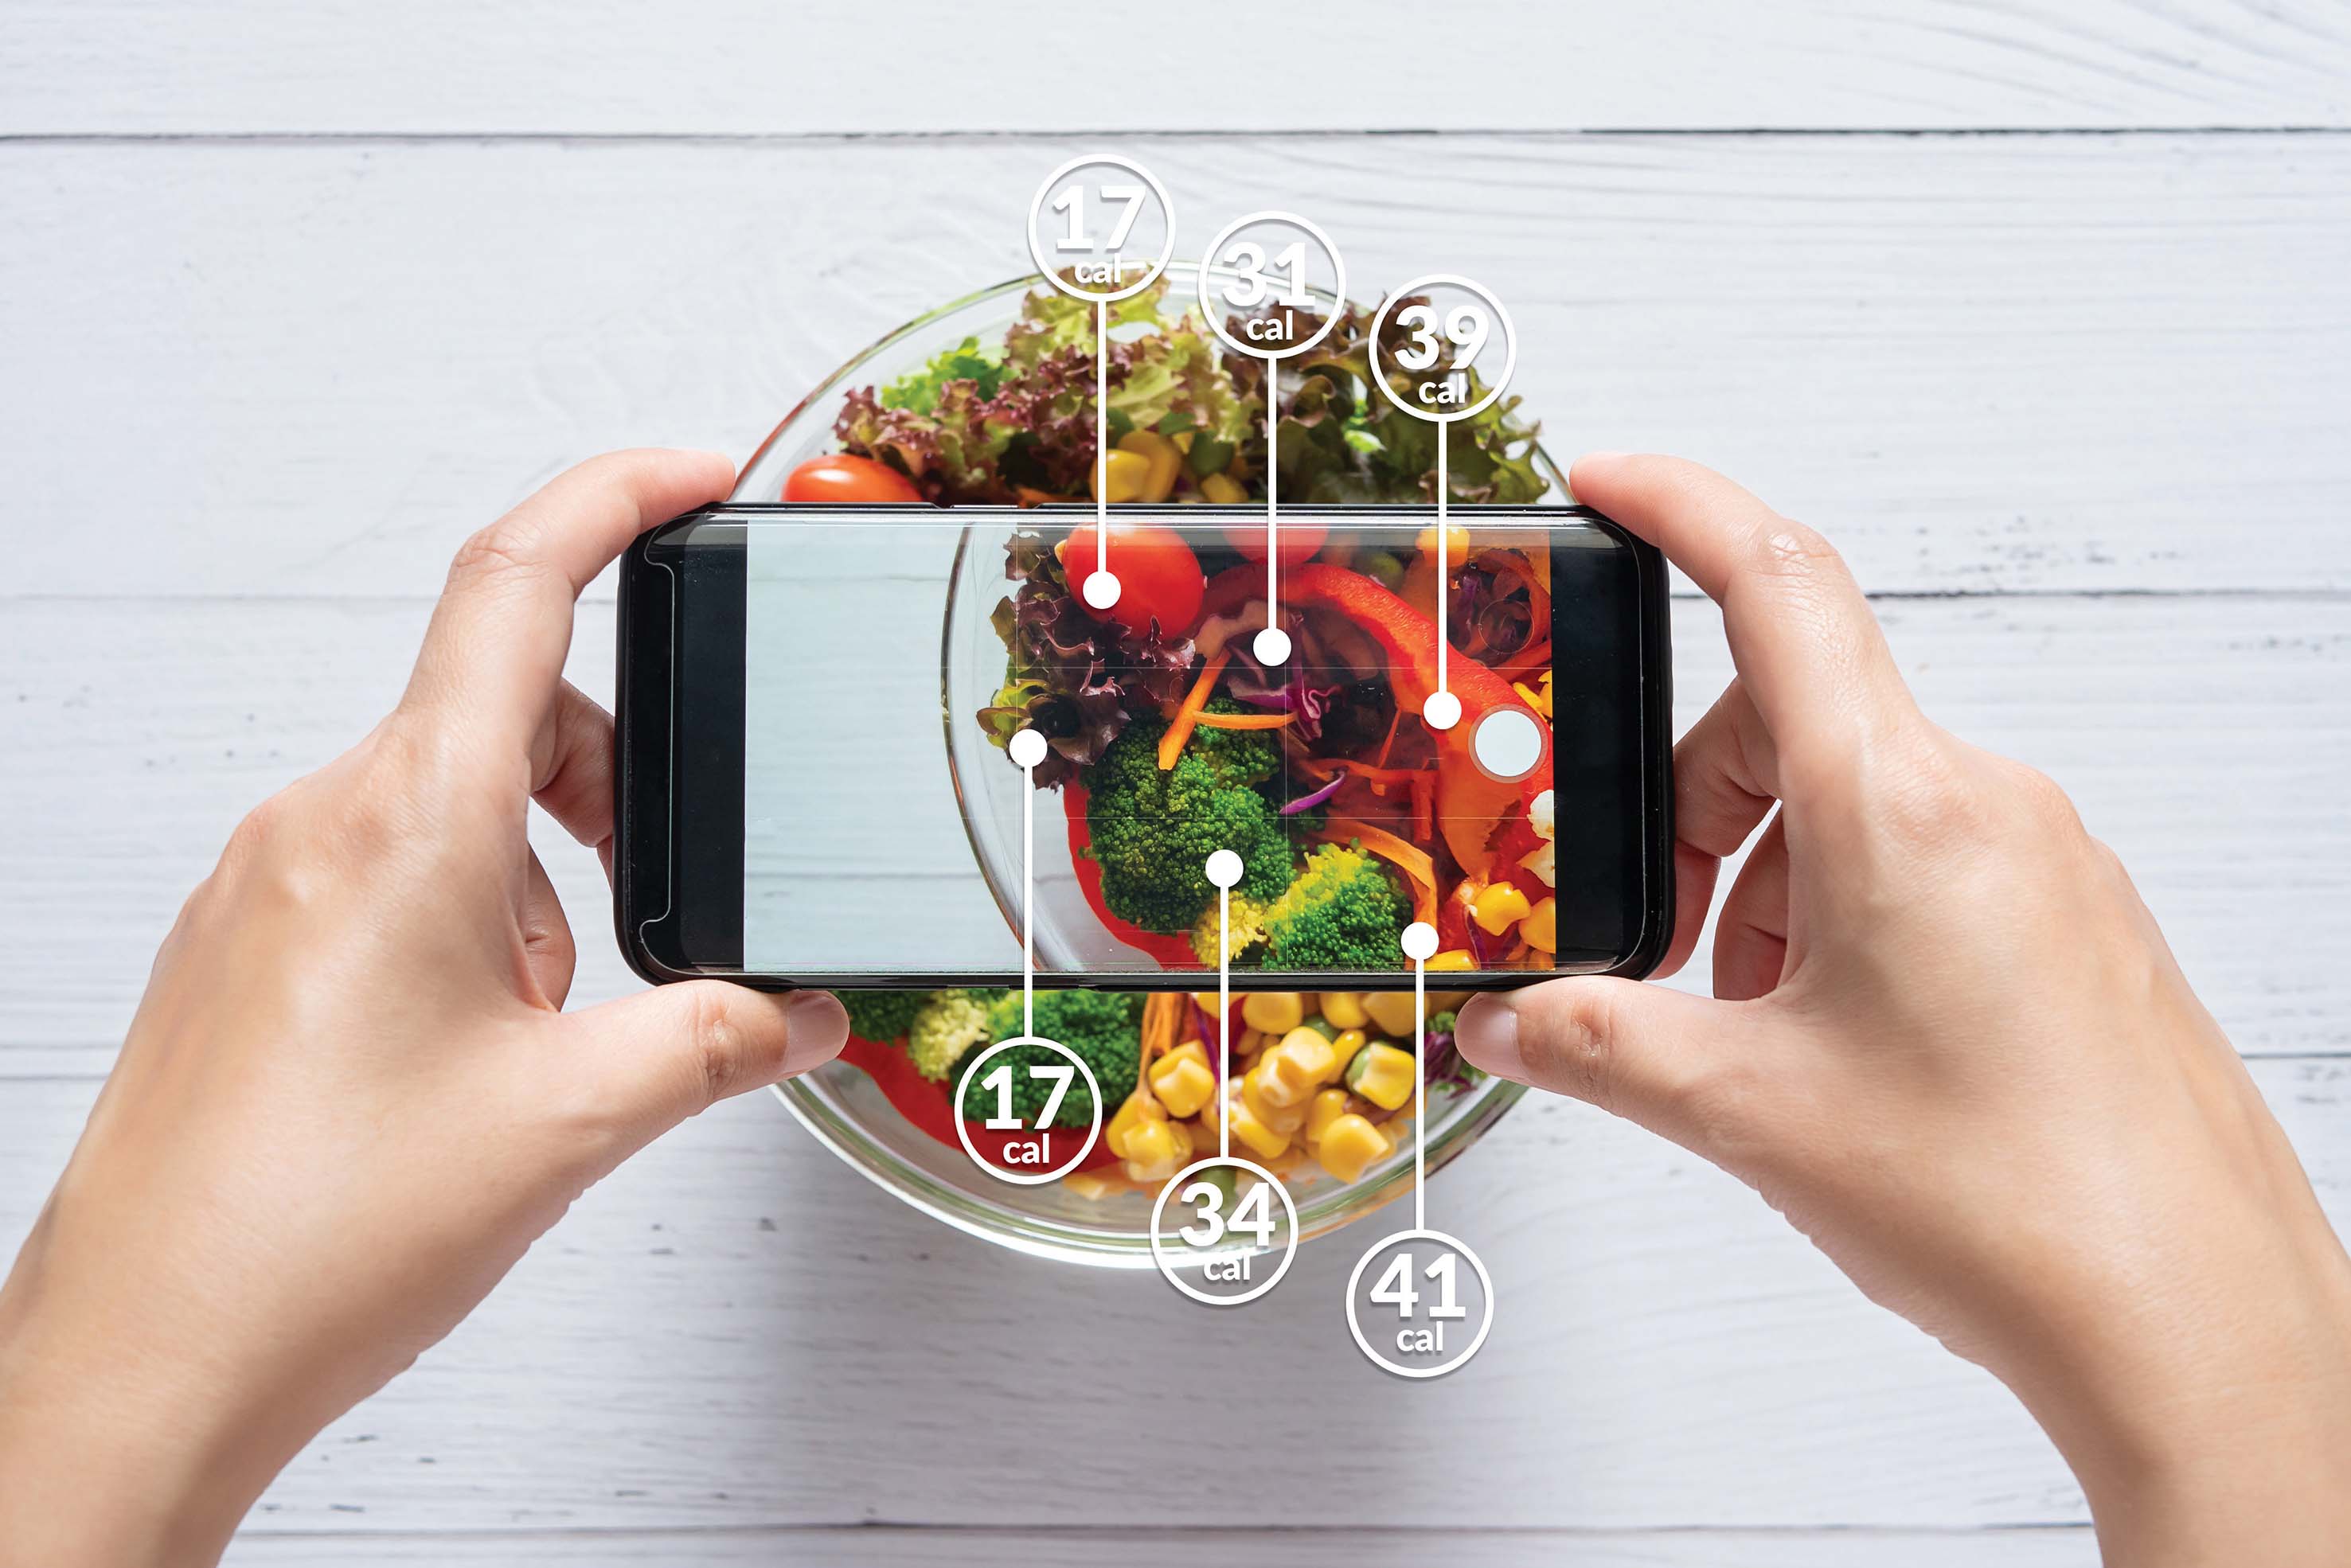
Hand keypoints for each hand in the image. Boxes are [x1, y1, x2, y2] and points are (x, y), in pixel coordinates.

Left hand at [0, 452, 847, 1566]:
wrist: (146, 1357)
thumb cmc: (313, 1236)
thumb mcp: (573, 1121)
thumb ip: (718, 1040)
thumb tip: (801, 1015)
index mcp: (410, 819)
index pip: (516, 584)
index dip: (615, 498)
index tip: (694, 474)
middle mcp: (321, 819)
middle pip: (504, 711)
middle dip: (609, 786)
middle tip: (658, 904)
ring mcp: (266, 877)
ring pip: (447, 805)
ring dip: (537, 881)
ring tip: (546, 1034)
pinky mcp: (243, 940)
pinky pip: (382, 870)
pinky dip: (466, 921)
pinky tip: (474, 1055)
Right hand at [1457, 454, 2350, 1562]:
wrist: (2195, 1321)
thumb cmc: (2006, 1202)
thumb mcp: (1746, 1111)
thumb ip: (1599, 1044)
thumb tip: (1511, 1024)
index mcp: (1897, 803)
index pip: (1775, 582)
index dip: (1676, 506)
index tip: (1605, 481)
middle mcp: (1984, 800)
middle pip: (1790, 717)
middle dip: (1693, 809)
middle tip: (1651, 940)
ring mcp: (2043, 857)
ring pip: (1855, 801)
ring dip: (1765, 883)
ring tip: (1749, 1029)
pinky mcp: (2074, 919)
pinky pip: (1925, 860)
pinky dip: (1841, 916)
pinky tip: (1828, 1046)